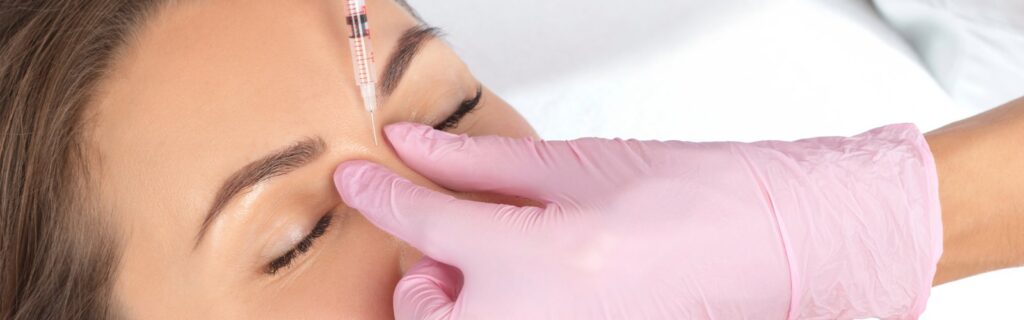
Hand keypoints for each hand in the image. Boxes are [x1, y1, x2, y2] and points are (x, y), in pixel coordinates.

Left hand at [333, 122, 942, 319]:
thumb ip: (479, 163)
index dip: (381, 195)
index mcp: (539, 260)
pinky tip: (537, 296)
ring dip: (459, 308)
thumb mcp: (574, 166)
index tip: (361, 182)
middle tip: (453, 248)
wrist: (767, 247)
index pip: (424, 224)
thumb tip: (414, 147)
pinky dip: (504, 317)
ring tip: (505, 274)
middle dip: (421, 281)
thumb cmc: (693, 200)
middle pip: (422, 313)